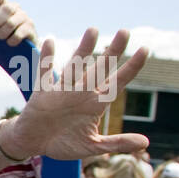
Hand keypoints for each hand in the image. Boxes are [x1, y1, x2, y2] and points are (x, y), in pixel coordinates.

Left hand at [0, 0, 36, 45]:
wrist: (17, 46)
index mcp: (1, 5)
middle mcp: (14, 8)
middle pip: (7, 8)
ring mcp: (24, 17)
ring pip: (12, 22)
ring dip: (3, 33)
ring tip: (0, 38)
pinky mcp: (30, 28)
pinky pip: (20, 33)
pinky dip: (12, 40)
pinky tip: (10, 43)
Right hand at [0, 29, 149, 160]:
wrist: (34, 144)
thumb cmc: (63, 143)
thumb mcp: (92, 146)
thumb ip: (117, 143)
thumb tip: (145, 143)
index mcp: (95, 104)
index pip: (117, 82)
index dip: (131, 67)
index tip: (144, 50)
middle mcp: (81, 93)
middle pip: (100, 68)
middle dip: (112, 51)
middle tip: (124, 32)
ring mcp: (62, 91)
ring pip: (75, 66)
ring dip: (83, 49)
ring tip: (93, 30)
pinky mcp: (42, 93)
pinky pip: (44, 74)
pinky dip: (46, 59)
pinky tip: (50, 41)